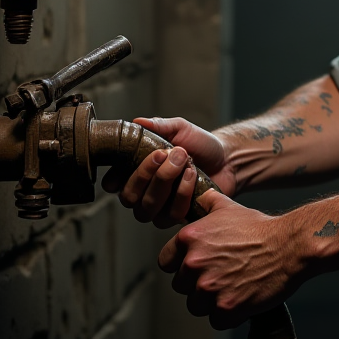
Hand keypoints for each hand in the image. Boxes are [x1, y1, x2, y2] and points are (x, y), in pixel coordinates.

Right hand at [101, 116, 237, 227]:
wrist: (226, 158)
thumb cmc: (199, 144)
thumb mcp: (178, 128)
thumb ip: (158, 125)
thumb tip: (137, 121)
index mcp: (135, 172)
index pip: (112, 184)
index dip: (116, 177)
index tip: (132, 158)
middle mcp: (143, 194)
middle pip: (128, 197)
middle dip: (146, 173)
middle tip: (165, 153)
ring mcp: (159, 209)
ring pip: (148, 207)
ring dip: (166, 180)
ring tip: (185, 160)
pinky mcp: (177, 217)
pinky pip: (171, 213)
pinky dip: (183, 191)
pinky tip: (193, 175)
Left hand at [158, 189, 302, 328]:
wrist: (289, 246)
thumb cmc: (260, 228)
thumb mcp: (228, 207)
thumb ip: (206, 202)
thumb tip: (196, 197)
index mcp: (189, 239)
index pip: (165, 262)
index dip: (181, 264)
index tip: (197, 265)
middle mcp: (194, 264)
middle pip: (181, 286)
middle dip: (197, 283)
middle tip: (221, 275)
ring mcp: (209, 288)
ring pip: (196, 305)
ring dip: (211, 300)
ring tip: (232, 286)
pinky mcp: (225, 308)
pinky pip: (216, 320)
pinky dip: (228, 314)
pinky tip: (241, 297)